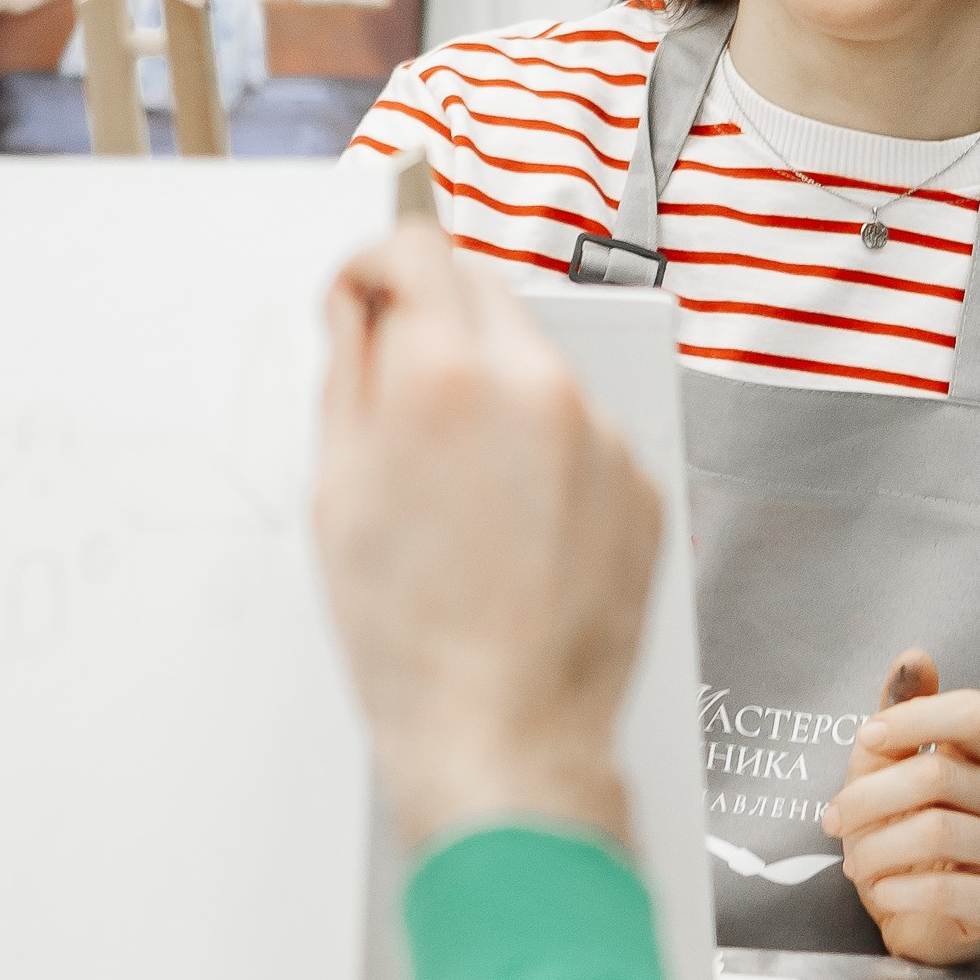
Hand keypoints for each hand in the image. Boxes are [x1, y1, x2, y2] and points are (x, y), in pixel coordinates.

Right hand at [314, 224, 660, 850]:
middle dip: (435, 318)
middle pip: (483, 290)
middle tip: (402, 389)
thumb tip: (360, 313)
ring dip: (496, 390)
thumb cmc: (410, 636)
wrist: (504, 731)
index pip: (417, 248)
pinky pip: (584, 431)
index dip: (374, 265)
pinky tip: (513, 524)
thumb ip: (349, 378)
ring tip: (460, 487)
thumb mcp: (339, 494)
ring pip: (537, 365)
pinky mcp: (641, 483)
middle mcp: (538, 388)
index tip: (362, 296)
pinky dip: (547, 452)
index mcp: (448, 378)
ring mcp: (602, 436)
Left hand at [821, 650, 979, 968]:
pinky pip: (942, 890)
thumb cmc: (915, 836)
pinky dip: (896, 889)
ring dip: (877, 848)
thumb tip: (914, 657)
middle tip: (833, 819)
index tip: (869, 737)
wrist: (946, 919)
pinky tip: (881, 889)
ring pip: (937, 832)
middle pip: (938, 774)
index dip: (917, 717)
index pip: (974, 713)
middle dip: (869, 796)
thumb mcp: (893, 773)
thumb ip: (899, 719)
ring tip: (855, 862)